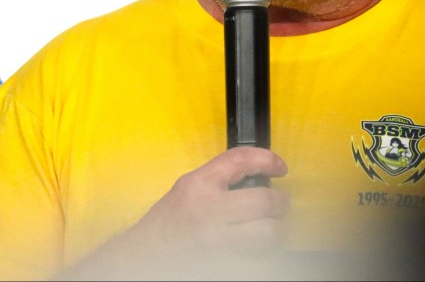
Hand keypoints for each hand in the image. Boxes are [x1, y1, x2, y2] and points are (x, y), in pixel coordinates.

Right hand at [135, 146, 289, 256]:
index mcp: (199, 185)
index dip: (267, 159)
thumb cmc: (166, 225)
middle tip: (279, 204)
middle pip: (263, 201)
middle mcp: (208, 210)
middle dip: (280, 202)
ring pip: (267, 233)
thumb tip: (257, 174)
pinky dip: (263, 254)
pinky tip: (256, 249)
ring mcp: (216, 240)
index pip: (241, 160)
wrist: (144, 257)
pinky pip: (257, 259)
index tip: (280, 167)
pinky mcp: (222, 264)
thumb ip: (219, 179)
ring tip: (271, 228)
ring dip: (276, 230)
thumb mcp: (187, 188)